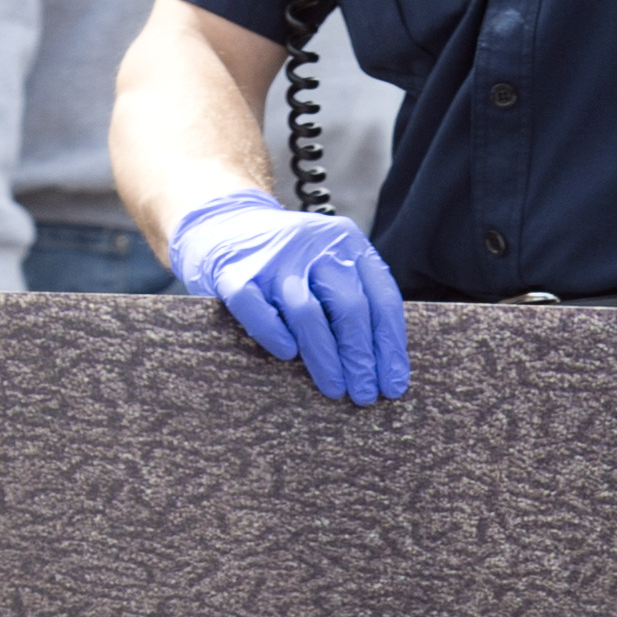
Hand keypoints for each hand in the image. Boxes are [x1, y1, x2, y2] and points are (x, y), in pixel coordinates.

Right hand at [168, 192, 406, 405]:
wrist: (223, 222)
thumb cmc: (286, 257)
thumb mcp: (327, 261)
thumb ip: (352, 294)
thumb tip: (381, 362)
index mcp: (347, 242)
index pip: (381, 297)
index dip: (390, 345)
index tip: (393, 383)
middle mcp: (314, 245)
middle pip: (349, 307)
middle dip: (362, 358)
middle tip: (366, 394)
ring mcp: (273, 259)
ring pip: (308, 313)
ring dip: (326, 357)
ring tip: (336, 389)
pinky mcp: (235, 273)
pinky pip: (256, 309)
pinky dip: (274, 334)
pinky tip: (288, 356)